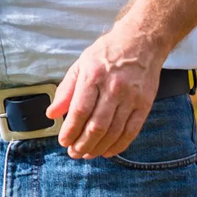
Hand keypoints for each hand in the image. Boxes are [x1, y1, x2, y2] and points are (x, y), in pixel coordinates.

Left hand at [46, 25, 163, 158]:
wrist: (141, 42)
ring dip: (98, 147)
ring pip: (114, 131)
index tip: (63, 141)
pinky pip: (131, 131)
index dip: (70, 130)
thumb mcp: (80, 64)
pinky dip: (119, 145)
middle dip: (83, 143)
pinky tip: (108, 151)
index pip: (80, 110)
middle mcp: (113, 88)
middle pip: (97, 125)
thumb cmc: (107, 52)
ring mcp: (131, 97)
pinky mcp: (144, 104)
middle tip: (74, 153)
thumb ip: (66, 90)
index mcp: (93, 76)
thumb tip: (52, 113)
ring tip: (87, 154)